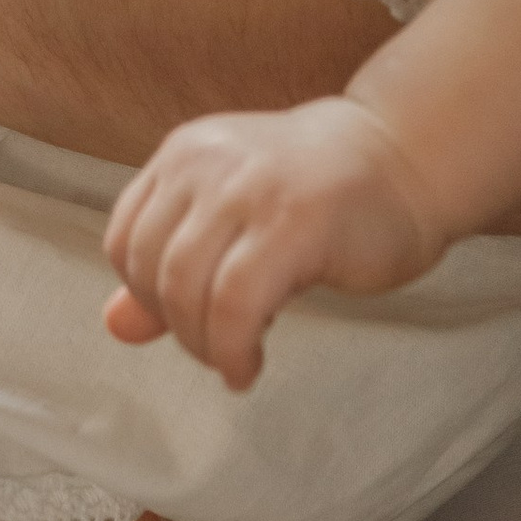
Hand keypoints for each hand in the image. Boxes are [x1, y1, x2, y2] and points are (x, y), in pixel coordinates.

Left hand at [102, 96, 442, 391]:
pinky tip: (249, 364)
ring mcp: (249, 187)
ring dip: (203, 344)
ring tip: (235, 357)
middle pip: (149, 270)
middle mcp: (206, 162)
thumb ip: (173, 266)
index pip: (124, 242)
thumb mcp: (232, 221)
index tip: (190, 321)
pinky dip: (232, 348)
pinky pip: (234, 303)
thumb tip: (113, 326)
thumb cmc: (322, 196)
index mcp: (184, 155)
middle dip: (177, 329)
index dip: (145, 298)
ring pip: (185, 288)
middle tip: (218, 349)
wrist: (406, 157)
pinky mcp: (294, 220)